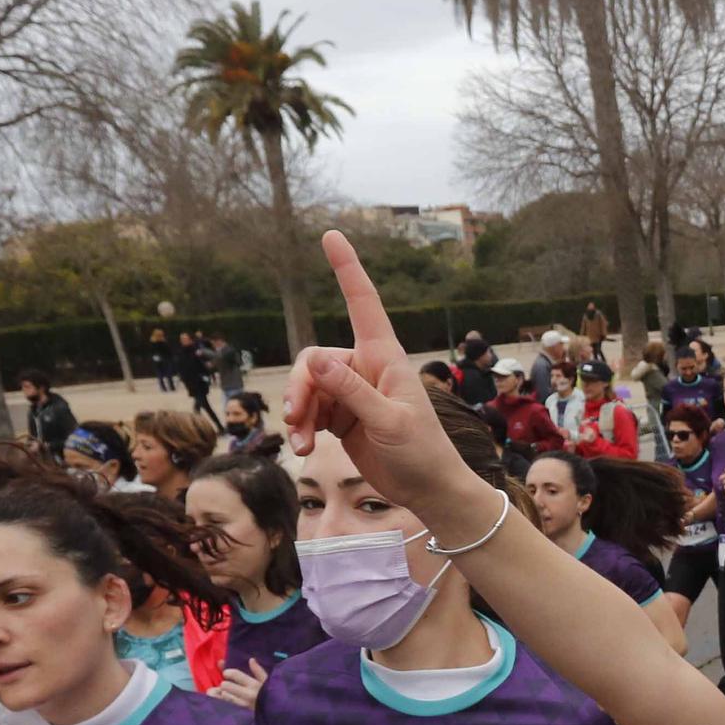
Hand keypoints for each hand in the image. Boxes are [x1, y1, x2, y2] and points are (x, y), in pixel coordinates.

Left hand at [210, 657, 268, 709]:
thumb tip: (251, 660)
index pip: (235, 674)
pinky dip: (220, 701)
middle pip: (226, 685)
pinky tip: (219, 700)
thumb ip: (258, 671)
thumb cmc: (272, 696)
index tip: (226, 674)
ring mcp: (242, 705)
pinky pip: (225, 705)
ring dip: (222, 694)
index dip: (228, 672)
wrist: (276, 714)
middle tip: (226, 686)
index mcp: (254, 685)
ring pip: (224, 696)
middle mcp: (247, 695)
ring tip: (224, 693)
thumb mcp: (268, 683)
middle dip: (224, 684)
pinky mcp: (239, 714)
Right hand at [282, 233, 470, 513]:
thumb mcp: (389, 423)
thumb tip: (316, 361)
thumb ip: (353, 393)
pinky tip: (304, 448)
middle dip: (299, 387)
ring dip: (298, 413)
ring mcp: (352, 393)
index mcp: (385, 358)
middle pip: (314, 360)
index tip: (331, 235)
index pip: (363, 304)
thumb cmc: (422, 453)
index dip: (348, 269)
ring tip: (300, 443)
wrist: (430, 490)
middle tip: (294, 417)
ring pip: (307, 387)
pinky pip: (310, 410)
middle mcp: (366, 369)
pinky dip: (302, 427)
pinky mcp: (342, 416)